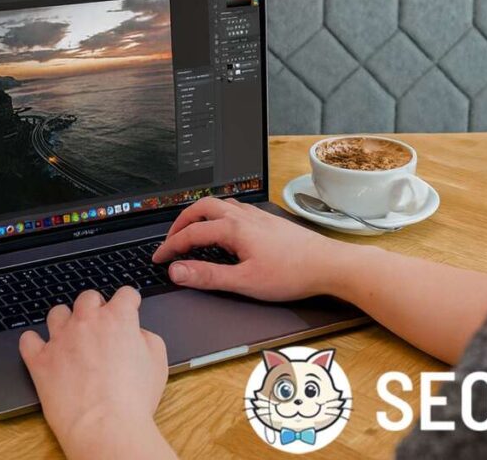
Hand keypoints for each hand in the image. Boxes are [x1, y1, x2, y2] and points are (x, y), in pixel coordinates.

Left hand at [19, 287, 170, 456]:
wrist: (105, 425)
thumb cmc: (134, 398)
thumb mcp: (158, 362)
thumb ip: (147, 338)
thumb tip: (136, 334)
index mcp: (118, 318)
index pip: (124, 293)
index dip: (129, 301)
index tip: (129, 307)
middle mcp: (87, 322)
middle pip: (88, 297)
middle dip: (96, 306)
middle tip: (100, 324)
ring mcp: (60, 339)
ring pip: (57, 313)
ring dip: (65, 320)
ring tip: (71, 336)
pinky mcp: (40, 360)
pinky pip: (28, 339)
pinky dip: (34, 342)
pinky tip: (42, 348)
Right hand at [152, 197, 342, 300]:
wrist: (327, 264)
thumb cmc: (292, 274)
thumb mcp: (245, 281)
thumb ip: (208, 276)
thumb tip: (177, 270)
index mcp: (234, 228)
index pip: (191, 233)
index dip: (170, 246)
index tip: (159, 258)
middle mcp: (243, 216)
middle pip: (201, 208)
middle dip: (181, 223)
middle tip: (170, 240)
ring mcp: (257, 216)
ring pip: (219, 205)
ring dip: (200, 216)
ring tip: (192, 232)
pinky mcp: (267, 220)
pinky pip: (234, 209)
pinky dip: (218, 216)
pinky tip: (224, 230)